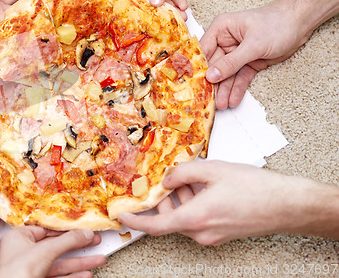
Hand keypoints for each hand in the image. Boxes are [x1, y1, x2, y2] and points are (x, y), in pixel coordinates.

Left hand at [0, 226, 105, 276]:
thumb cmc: (17, 273)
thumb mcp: (46, 250)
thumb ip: (68, 240)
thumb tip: (84, 233)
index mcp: (18, 238)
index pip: (47, 229)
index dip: (67, 229)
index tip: (83, 229)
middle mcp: (23, 253)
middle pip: (56, 247)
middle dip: (78, 247)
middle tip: (94, 241)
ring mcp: (30, 269)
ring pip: (60, 264)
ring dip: (79, 263)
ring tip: (97, 260)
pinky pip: (58, 276)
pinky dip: (73, 275)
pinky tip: (85, 275)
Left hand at [118, 161, 316, 244]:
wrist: (287, 205)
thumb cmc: (255, 188)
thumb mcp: (213, 170)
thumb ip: (183, 173)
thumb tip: (166, 179)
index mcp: (195, 219)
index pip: (155, 226)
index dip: (135, 221)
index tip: (121, 215)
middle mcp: (201, 233)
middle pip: (170, 217)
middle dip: (166, 197)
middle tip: (172, 176)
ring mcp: (212, 236)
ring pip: (184, 217)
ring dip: (182, 198)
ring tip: (196, 178)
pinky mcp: (221, 234)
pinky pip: (197, 219)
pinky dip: (194, 204)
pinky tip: (207, 187)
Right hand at [200, 3, 311, 108]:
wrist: (300, 24)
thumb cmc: (277, 23)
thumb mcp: (253, 44)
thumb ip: (231, 62)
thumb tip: (211, 75)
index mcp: (221, 29)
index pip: (203, 50)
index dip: (198, 68)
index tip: (193, 84)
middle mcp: (225, 41)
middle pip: (213, 66)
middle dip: (212, 84)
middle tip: (207, 100)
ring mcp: (236, 53)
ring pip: (227, 75)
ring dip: (224, 90)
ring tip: (222, 105)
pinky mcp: (248, 63)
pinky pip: (240, 78)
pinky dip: (237, 89)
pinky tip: (233, 99)